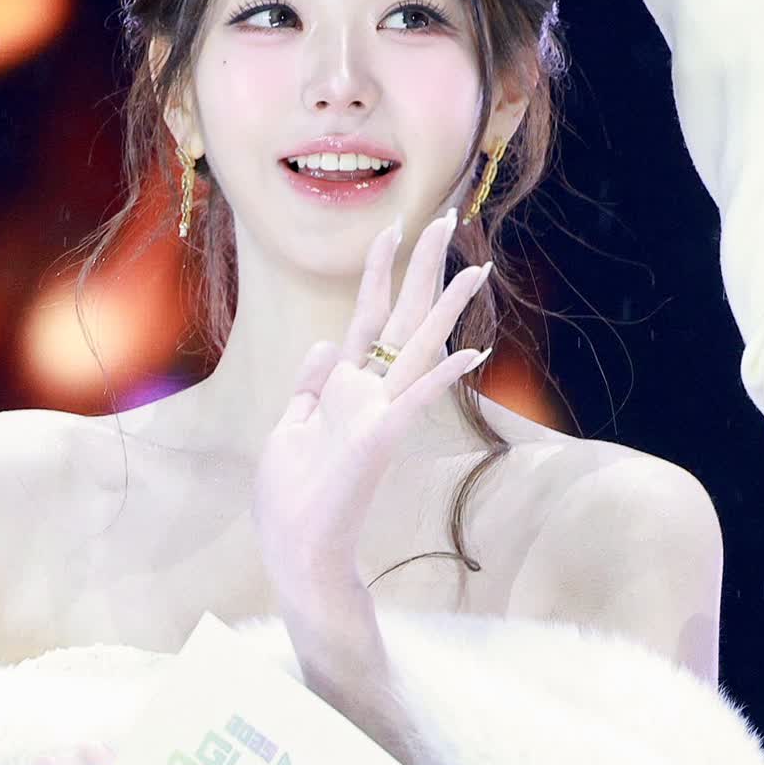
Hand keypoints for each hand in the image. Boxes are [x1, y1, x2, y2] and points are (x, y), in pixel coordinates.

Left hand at [250, 209, 490, 598]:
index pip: (368, 314)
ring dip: (446, 308)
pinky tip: (474, 353)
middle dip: (422, 266)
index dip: (378, 269)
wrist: (295, 546)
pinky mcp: (381, 438)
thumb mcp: (288, 427)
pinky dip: (442, 377)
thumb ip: (310, 385)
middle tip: (448, 218)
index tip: (392, 227)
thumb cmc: (290, 496)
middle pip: (402, 315)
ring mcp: (380, 413)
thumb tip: (328, 342)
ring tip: (475, 268)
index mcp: (344, 387)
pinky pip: (417, 400)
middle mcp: (369, 392)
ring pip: (420, 348)